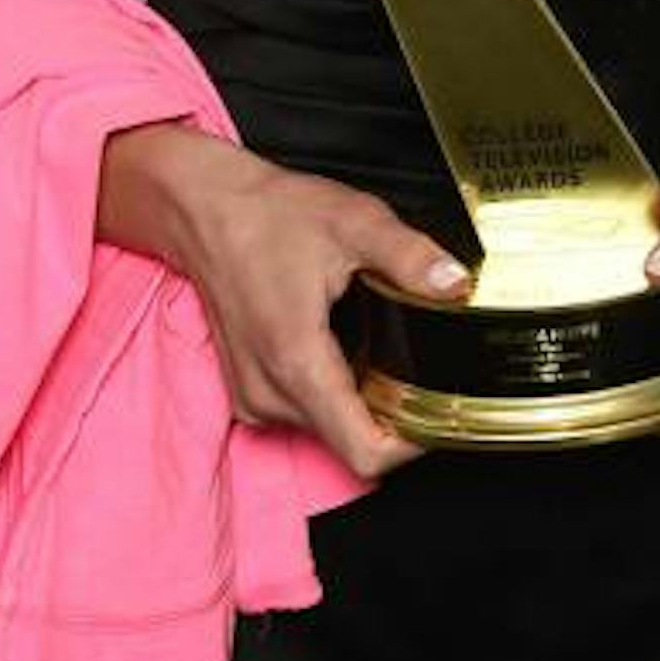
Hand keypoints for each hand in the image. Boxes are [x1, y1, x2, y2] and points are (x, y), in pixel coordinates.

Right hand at [98, 120, 469, 482]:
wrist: (205, 209)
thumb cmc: (269, 215)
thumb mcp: (354, 221)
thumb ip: (409, 255)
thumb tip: (455, 284)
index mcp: (297, 362)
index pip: (364, 451)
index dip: (412, 442)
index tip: (439, 408)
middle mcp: (269, 393)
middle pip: (352, 444)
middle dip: (394, 415)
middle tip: (422, 368)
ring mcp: (253, 398)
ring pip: (330, 433)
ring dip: (363, 404)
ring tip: (383, 351)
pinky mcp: (248, 392)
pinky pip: (306, 415)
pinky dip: (335, 394)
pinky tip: (347, 349)